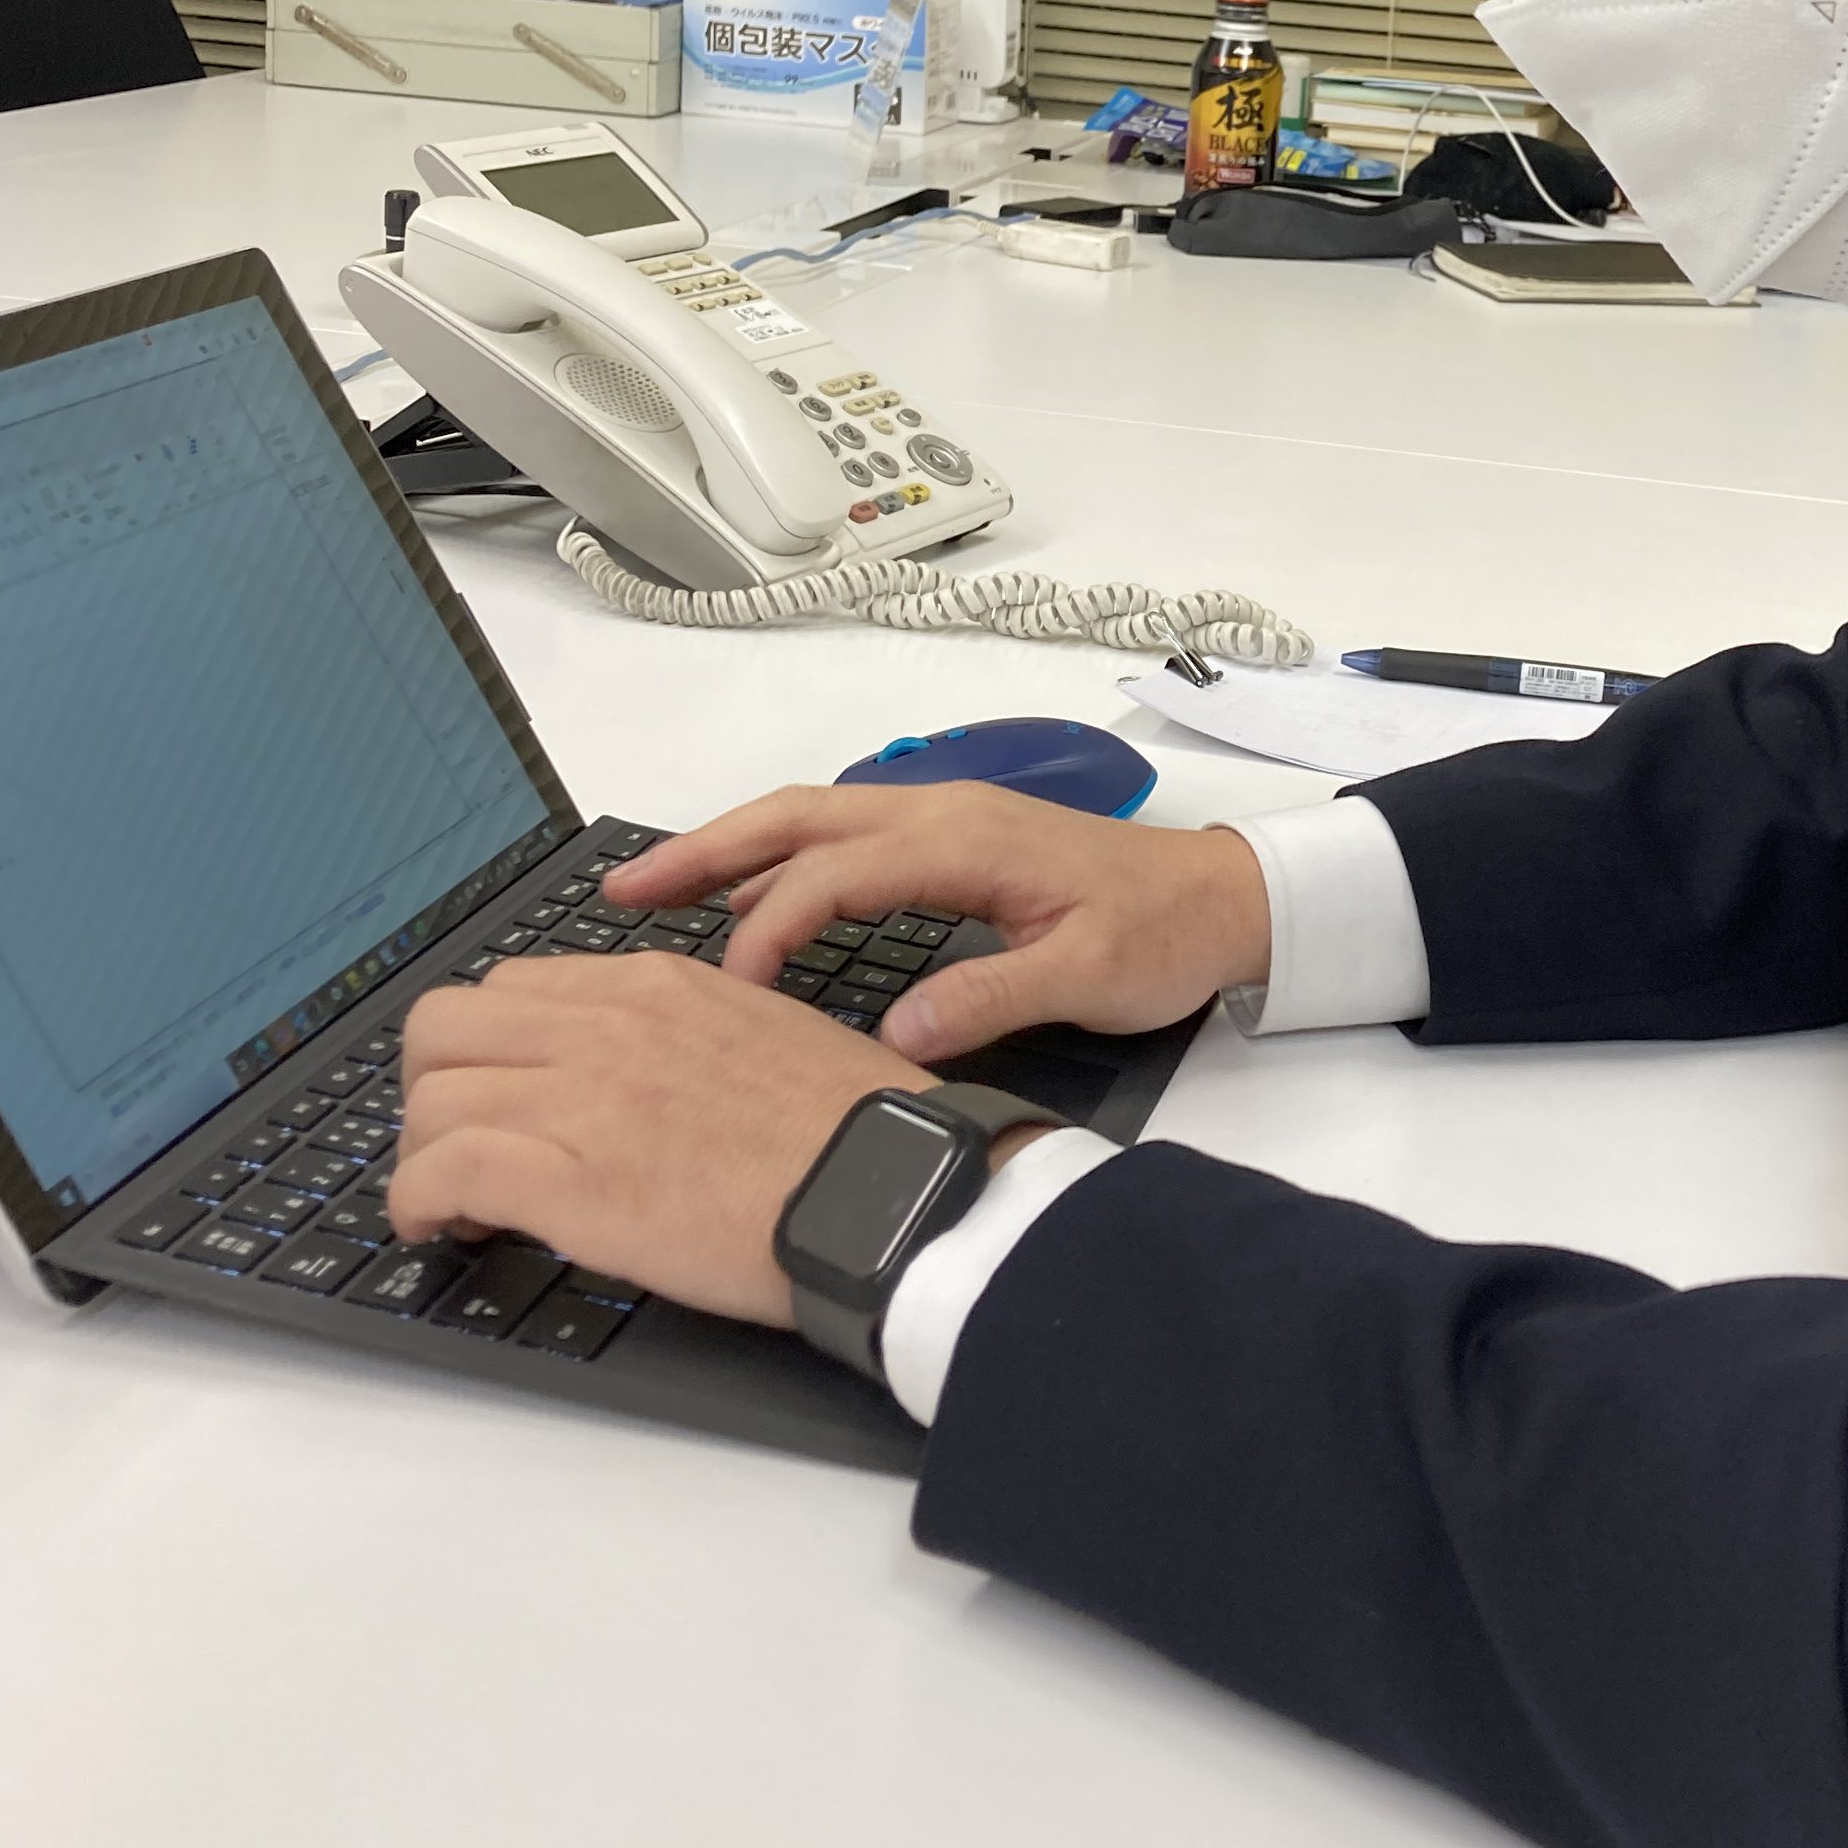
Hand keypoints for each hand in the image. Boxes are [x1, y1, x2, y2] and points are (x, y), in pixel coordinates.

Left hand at [391, 949, 930, 1324]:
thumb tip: (637, 1076)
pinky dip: (418, 1203)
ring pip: (428, 1097)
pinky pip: (438, 1171)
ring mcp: (582, 1097)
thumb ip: (684, 1033)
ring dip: (424, 1153)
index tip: (502, 1099)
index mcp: (656, 986)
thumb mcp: (763, 1034)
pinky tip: (443, 1229)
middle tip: (460, 1142)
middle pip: (443, 1026)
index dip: (489, 1050)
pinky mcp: (568, 1179)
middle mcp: (606, 1025)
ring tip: (456, 1202)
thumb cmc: (851, 1132)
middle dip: (434, 1088)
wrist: (889, 1190)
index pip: (515, 987)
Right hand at [602, 785, 1272, 1064]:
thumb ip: (991, 999)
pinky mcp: (951, 839)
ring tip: (653, 889)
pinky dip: (779, 860)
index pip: (831, 874)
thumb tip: (898, 1035)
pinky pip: (841, 838)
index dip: (768, 928)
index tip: (727, 990)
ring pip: (811, 820)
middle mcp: (940, 813)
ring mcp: (943, 819)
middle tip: (622, 890)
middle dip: (704, 851)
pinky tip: (748, 902)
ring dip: (731, 848)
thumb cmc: (1162, 933)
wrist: (1224, 899)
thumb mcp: (1088, 975)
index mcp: (963, 839)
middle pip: (795, 819)